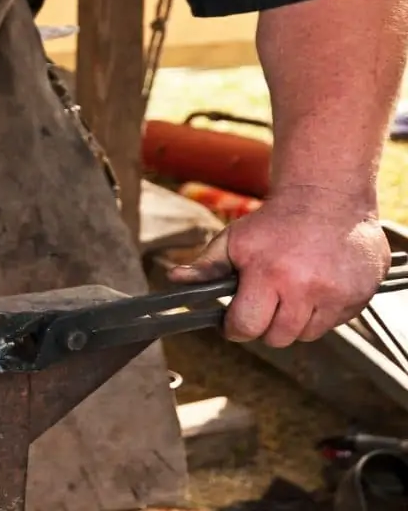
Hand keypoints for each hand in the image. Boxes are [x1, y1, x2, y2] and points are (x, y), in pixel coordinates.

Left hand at [168, 187, 389, 347]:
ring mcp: (338, 293)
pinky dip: (321, 314)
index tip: (234, 321)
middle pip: (278, 338)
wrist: (327, 197)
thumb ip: (205, 266)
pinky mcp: (359, 296)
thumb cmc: (275, 222)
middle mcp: (307, 288)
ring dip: (294, 322)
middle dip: (265, 326)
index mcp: (270, 275)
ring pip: (306, 335)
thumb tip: (175, 279)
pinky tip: (314, 289)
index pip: (247, 327)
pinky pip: (334, 324)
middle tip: (264, 303)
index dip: (235, 328)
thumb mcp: (233, 240)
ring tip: (290, 293)